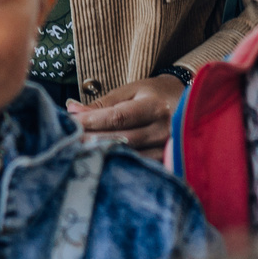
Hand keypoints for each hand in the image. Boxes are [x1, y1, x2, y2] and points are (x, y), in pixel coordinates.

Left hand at [67, 73, 185, 155]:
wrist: (189, 102)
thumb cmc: (154, 94)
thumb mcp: (131, 91)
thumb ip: (102, 103)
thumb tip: (72, 110)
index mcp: (155, 106)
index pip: (119, 116)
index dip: (93, 121)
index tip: (71, 122)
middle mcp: (164, 129)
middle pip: (123, 139)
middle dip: (93, 140)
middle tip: (68, 141)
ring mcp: (168, 149)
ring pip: (131, 156)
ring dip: (104, 154)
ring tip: (80, 152)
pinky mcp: (168, 162)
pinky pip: (141, 167)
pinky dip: (121, 165)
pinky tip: (103, 163)